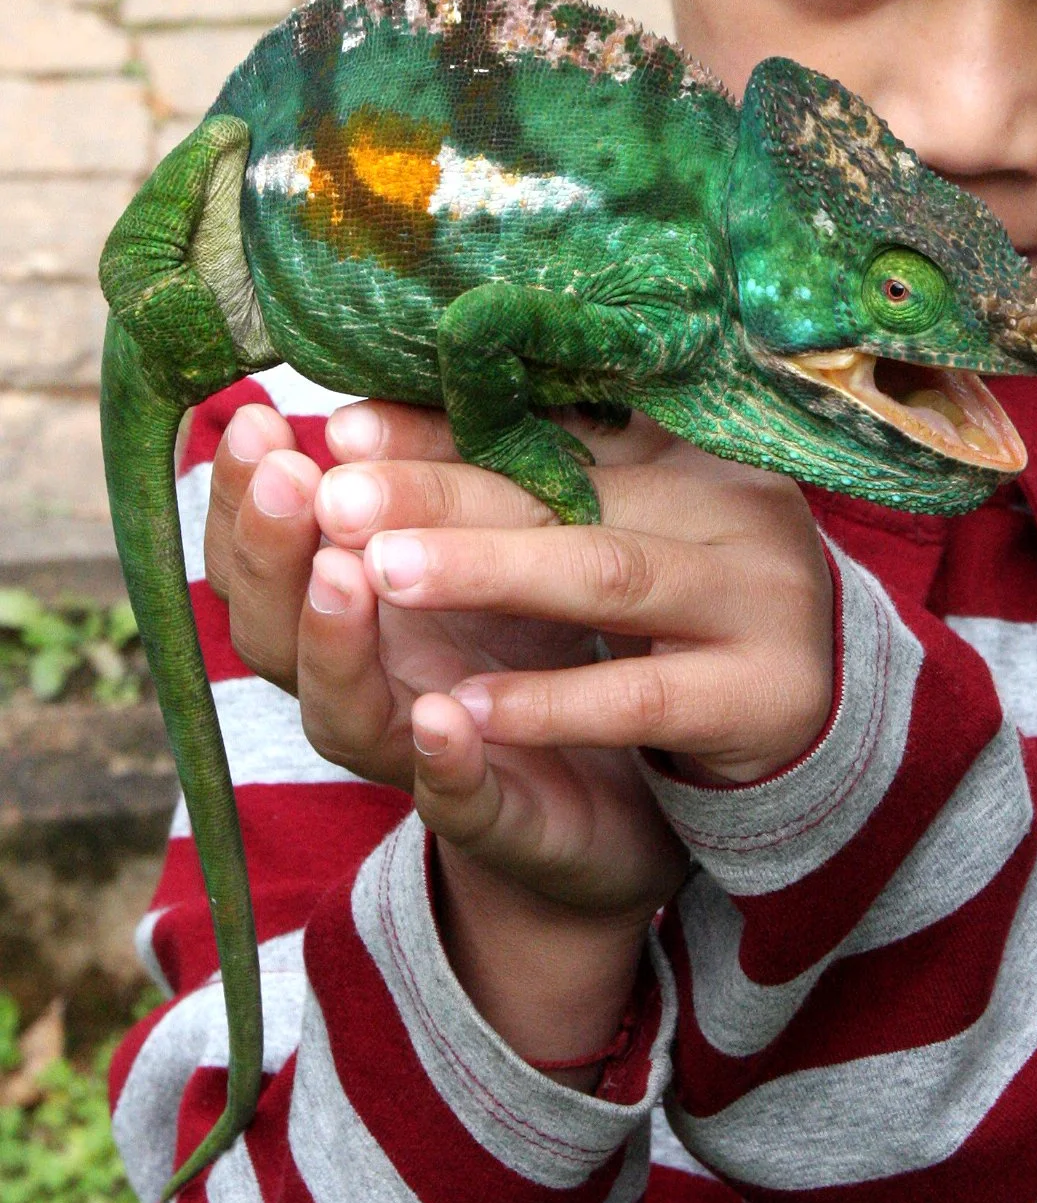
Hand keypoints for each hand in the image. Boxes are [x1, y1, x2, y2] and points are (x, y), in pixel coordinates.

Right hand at [203, 399, 688, 1068]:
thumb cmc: (541, 643)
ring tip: (343, 573)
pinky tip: (446, 715)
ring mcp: (420, 755)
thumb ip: (442, 480)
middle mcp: (370, 681)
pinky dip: (443, 759)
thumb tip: (386, 388)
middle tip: (290, 476)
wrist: (622, 790)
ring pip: (345, 712)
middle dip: (273, 551)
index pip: (269, 553)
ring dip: (336, 642)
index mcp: (362, 606)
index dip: (249, 498)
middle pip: (276, 629)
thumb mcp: (498, 540)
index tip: (258, 423)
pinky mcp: (498, 814)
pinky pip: (456, 795)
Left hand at [353, 422, 836, 788]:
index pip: (555, 432)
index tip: (344, 429)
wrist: (816, 716)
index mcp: (694, 454)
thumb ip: (539, 481)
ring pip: (606, 577)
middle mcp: (736, 509)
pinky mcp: (764, 695)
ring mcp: (760, 599)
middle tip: (337, 495)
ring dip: (490, 570)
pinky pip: (643, 696)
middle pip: (571, 497)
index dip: (447, 432)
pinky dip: (551, 702)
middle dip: (444, 494)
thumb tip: (374, 426)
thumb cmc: (693, 605)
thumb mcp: (629, 530)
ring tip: (382, 571)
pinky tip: (463, 707)